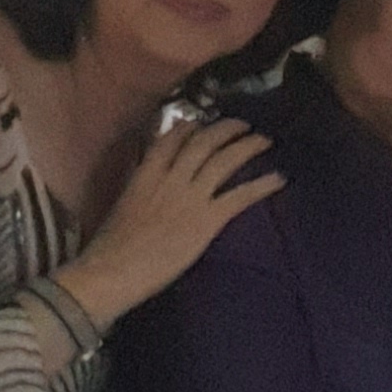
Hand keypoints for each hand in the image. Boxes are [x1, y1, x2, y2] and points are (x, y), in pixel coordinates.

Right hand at [61, 114, 280, 321]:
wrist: (114, 269)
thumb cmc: (112, 246)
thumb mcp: (124, 204)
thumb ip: (141, 189)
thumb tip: (150, 187)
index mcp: (145, 175)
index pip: (169, 140)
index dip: (189, 127)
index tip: (201, 122)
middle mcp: (170, 178)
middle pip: (202, 142)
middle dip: (225, 129)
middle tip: (243, 124)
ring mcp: (190, 197)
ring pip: (224, 160)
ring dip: (247, 146)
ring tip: (264, 140)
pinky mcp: (207, 219)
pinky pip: (240, 196)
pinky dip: (262, 185)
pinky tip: (279, 178)